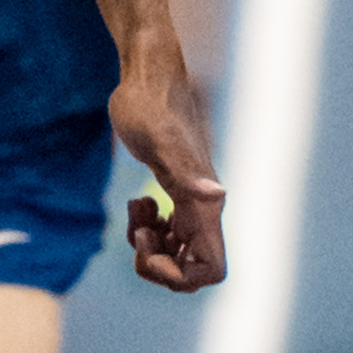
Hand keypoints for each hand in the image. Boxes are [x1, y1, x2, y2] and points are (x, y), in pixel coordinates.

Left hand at [110, 58, 224, 291]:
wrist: (147, 76)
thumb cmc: (149, 104)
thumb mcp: (158, 138)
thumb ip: (184, 169)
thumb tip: (215, 196)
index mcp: (204, 205)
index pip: (209, 270)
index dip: (177, 276)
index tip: (147, 248)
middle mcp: (203, 209)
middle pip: (189, 271)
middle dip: (156, 263)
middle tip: (137, 230)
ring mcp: (190, 203)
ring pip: (175, 253)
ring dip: (148, 245)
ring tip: (137, 208)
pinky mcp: (175, 194)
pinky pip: (166, 234)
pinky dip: (147, 230)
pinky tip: (139, 204)